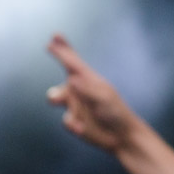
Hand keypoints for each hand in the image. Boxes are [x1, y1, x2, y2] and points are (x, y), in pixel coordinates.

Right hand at [46, 34, 138, 152]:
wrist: (122, 138)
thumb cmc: (117, 114)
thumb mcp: (104, 99)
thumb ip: (87, 90)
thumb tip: (71, 79)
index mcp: (89, 80)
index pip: (73, 61)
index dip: (63, 49)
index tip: (55, 36)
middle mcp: (79, 90)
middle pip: (62, 77)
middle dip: (57, 73)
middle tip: (51, 56)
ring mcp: (75, 105)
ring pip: (55, 97)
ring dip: (57, 99)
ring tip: (59, 102)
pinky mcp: (74, 120)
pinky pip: (65, 120)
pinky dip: (73, 124)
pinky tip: (82, 129)